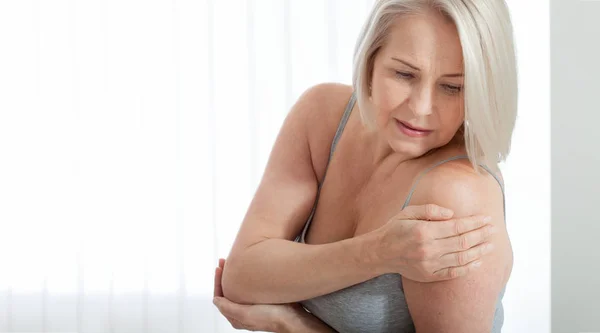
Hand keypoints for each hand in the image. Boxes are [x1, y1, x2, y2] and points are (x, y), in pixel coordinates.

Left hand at [213, 258, 308, 331]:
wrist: (294, 318)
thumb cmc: (272, 318)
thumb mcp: (246, 314)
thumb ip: (229, 308)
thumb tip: (215, 300)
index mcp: (235, 317)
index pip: (220, 296)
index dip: (217, 281)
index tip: (219, 267)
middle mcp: (242, 312)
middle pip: (227, 291)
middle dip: (224, 275)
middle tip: (224, 261)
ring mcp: (252, 306)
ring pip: (237, 287)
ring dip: (233, 275)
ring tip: (233, 262)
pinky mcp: (262, 300)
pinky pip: (247, 286)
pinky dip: (244, 277)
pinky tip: (247, 270)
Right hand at [372, 204, 495, 281]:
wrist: (380, 252)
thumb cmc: (395, 229)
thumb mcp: (408, 212)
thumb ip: (430, 210)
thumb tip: (452, 214)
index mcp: (424, 231)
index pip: (457, 226)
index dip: (474, 222)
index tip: (486, 218)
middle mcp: (428, 248)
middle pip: (463, 241)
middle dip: (481, 234)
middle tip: (494, 229)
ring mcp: (430, 264)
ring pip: (462, 258)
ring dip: (480, 251)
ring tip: (491, 245)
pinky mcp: (429, 275)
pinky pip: (454, 272)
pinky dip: (468, 268)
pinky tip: (478, 261)